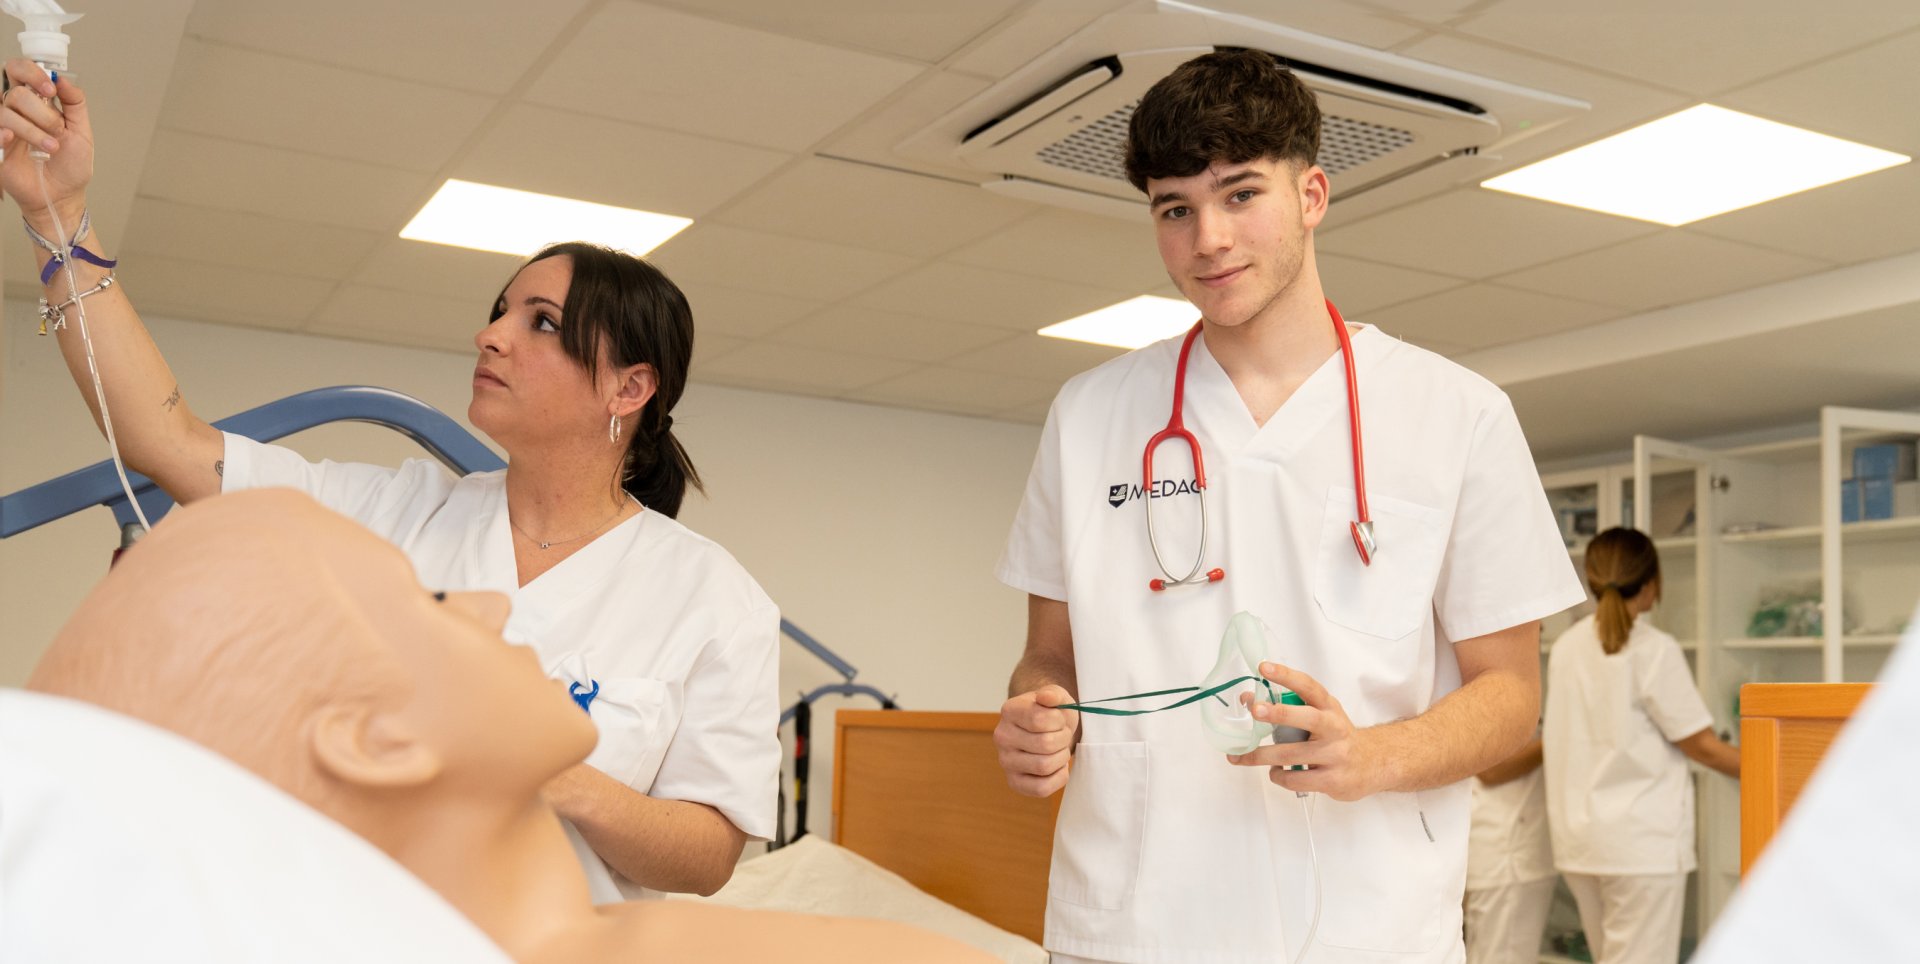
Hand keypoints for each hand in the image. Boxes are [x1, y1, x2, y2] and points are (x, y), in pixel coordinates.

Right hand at [1, 59, 92, 229]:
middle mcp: (16, 113)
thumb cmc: (70, 165)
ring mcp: (4, 130)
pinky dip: (4, 134)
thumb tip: (63, 78)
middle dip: (42, 111)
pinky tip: (14, 141)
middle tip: (58, 129)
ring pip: (6, 112)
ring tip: (51, 147)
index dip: (31, 73)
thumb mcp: (81, 132)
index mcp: (35, 103)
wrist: (64, 195)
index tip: (51, 90)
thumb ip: (75, 103)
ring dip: (34, 130)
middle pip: (15, 93)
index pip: (19, 71)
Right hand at [994, 684, 1078, 796]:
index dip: (1059, 721)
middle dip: (1063, 740)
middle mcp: (1001, 736)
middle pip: (1045, 745)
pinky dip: (1058, 778)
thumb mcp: (1056, 696)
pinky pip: (1041, 788)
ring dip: (1061, 758)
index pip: (1040, 720)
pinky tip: (1057, 766)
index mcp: (1009, 711)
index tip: (1059, 719)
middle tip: (1063, 735)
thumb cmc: (1052, 713)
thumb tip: (1047, 697)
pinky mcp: (1014, 782)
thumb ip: (1053, 694)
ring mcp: (1005, 761)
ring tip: (1059, 749)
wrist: (1047, 730)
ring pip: (1044, 767)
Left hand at [1226, 661, 1386, 800]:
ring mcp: (1335, 755)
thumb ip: (1286, 707)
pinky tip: (1276, 772)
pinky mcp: (1332, 780)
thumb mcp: (1317, 715)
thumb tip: (1247, 699)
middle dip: (1279, 713)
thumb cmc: (1336, 736)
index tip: (1264, 668)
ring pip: (1292, 755)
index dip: (1286, 675)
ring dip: (1261, 756)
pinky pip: (1295, 780)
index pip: (1308, 686)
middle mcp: (1334, 728)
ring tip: (1244, 757)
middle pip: (1307, 718)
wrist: (1374, 764)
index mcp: (1328, 707)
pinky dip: (1278, 776)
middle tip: (1256, 710)